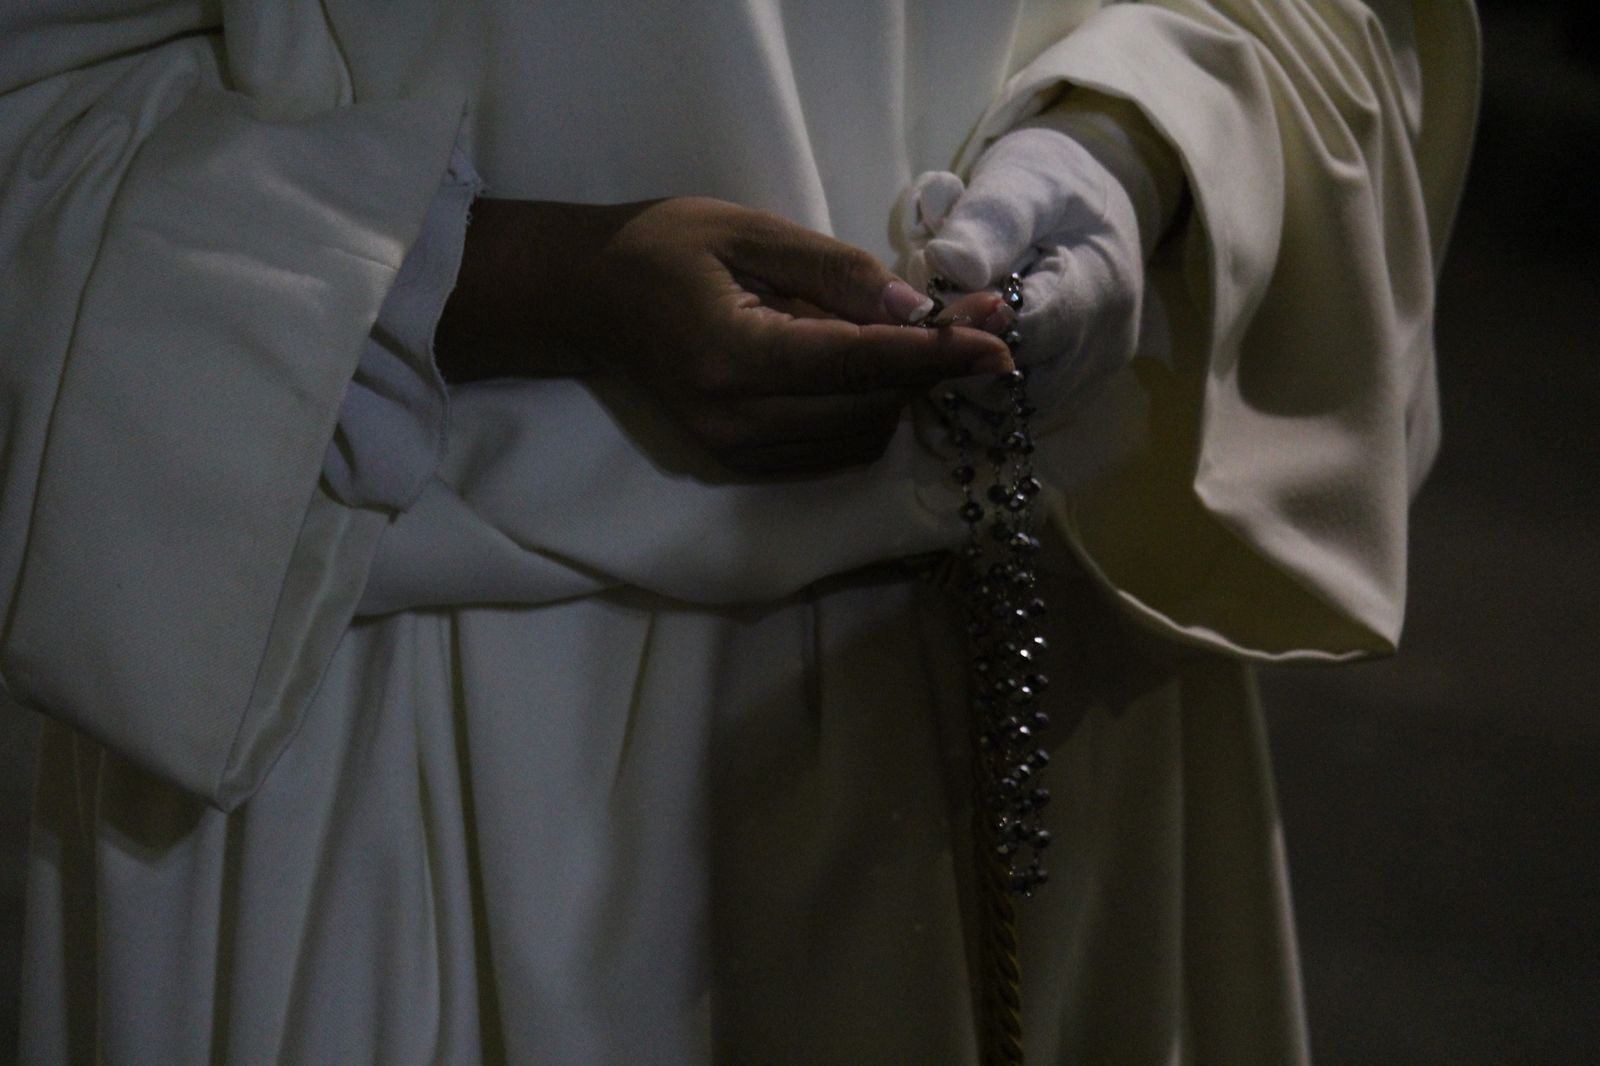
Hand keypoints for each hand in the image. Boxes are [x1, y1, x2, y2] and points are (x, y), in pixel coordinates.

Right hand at [439, 197, 1012, 472]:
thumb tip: (919, 308)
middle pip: (871, 409)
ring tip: (903, 333)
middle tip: (972, 318)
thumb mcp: (751, 231)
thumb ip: (837, 273)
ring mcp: (736, 453)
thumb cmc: (667, 247)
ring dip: (901, 392)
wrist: (592, 299)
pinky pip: (835, 448)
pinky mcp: (741, 464)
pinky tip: (862, 366)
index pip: (857, 365)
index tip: (998, 340)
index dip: (934, 354)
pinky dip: (868, 410)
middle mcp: (736, 422)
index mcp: (732, 356)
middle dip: (931, 368)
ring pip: (861, 437)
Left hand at [899, 111, 1153, 400]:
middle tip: (917, 332)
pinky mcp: (1071, 394)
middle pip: (1016, 391)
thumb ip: (990, 219)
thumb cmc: (1052, 183)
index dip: (963, 330)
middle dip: (956, 367)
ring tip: (930, 348)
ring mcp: (1089, 378)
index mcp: (1097, 290)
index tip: (923, 306)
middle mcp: (1102, 348)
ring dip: (960, 392)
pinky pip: (1015, 418)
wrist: (1088, 204)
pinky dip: (974, 402)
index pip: (1023, 338)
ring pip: (1011, 416)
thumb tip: (949, 264)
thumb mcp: (1023, 182)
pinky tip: (946, 368)